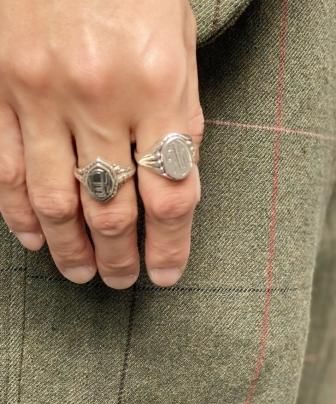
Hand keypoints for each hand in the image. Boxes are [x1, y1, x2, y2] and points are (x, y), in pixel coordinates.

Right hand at [0, 0, 202, 288]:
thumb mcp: (180, 52)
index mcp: (159, 89)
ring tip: (83, 275)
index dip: (170, 246)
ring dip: (72, 248)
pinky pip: (9, 168)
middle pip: (113, 210)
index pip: (171, 196)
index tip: (165, 274)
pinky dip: (20, 213)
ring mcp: (43, 95)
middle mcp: (101, 99)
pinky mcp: (0, 89)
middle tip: (121, 281)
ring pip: (57, 200)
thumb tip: (172, 183)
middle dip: (120, 256)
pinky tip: (36, 239)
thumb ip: (179, 120)